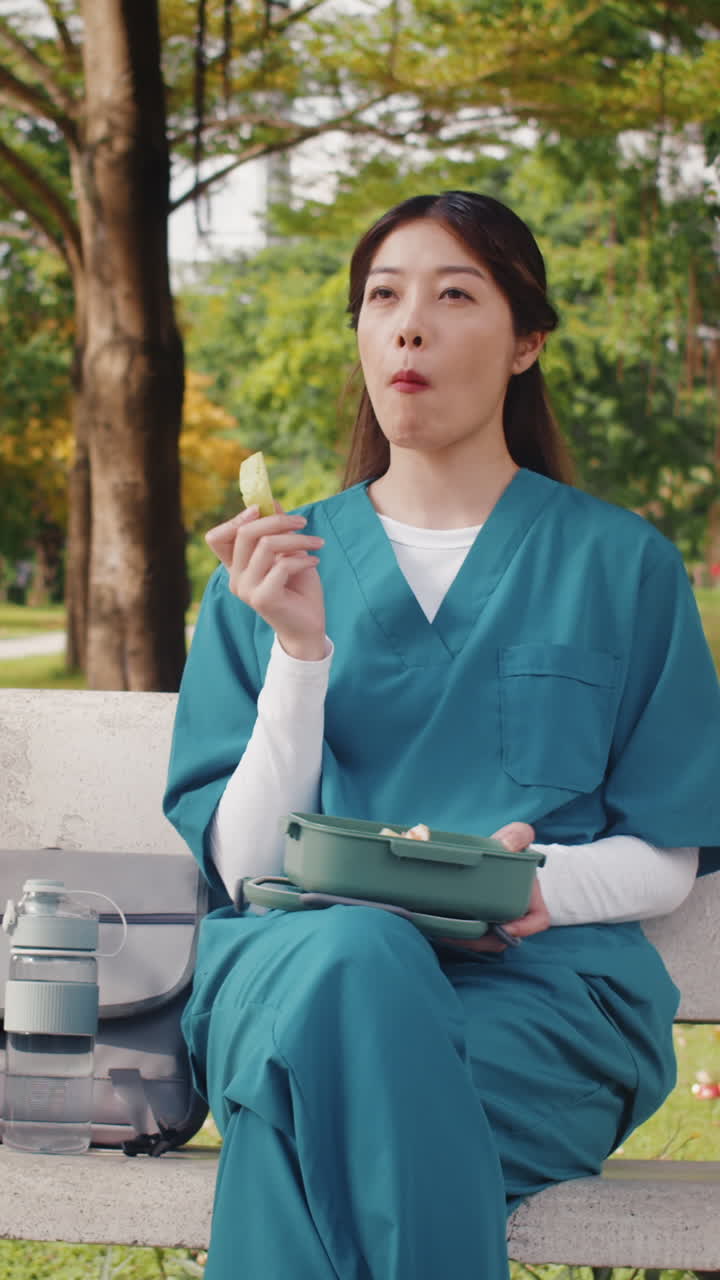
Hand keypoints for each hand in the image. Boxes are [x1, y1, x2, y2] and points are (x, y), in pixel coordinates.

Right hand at [205, 504, 326, 659]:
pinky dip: (303, 558)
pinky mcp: (263, 598)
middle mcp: (235, 578)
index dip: (235, 519)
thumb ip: (277, 531)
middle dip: (277, 521)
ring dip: (297, 539)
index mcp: (236, 567)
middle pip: (244, 533)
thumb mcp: (289, 553)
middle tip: (302, 521)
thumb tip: (270, 501)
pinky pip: (282, 565)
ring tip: (317, 543)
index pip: (217, 538)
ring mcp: (246, 590)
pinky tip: (315, 561)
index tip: (261, 508)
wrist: (308, 626)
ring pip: (266, 545)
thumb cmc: (298, 589)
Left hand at [440, 822, 550, 952]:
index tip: (505, 928)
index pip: (537, 920)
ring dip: (465, 941)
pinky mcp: (475, 922)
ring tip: (444, 932)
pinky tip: (437, 927)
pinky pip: (468, 937)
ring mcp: (494, 921)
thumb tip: (508, 846)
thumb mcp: (516, 838)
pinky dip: (455, 936)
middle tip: (460, 933)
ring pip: (483, 942)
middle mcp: (513, 915)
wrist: (490, 854)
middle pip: (503, 938)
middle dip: (483, 940)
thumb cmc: (507, 848)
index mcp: (530, 899)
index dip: (525, 929)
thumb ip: (518, 835)